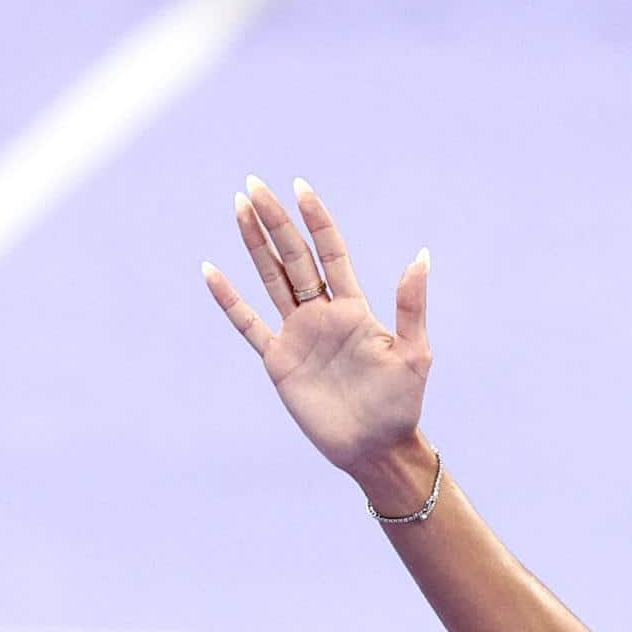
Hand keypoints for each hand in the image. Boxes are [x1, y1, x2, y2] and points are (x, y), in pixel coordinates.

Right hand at [203, 177, 432, 495]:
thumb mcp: (413, 354)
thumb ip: (411, 306)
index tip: (300, 187)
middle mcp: (323, 314)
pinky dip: (230, 300)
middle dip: (276, 221)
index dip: (316, 220)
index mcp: (355, 308)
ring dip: (255, 244)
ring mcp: (299, 335)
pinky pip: (248, 325)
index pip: (331, 252)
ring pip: (271, 279)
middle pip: (295, 257)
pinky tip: (211, 271)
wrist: (376, 448)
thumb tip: (421, 256)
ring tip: (239, 205)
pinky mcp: (279, 360)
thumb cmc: (401, 404)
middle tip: (254, 183)